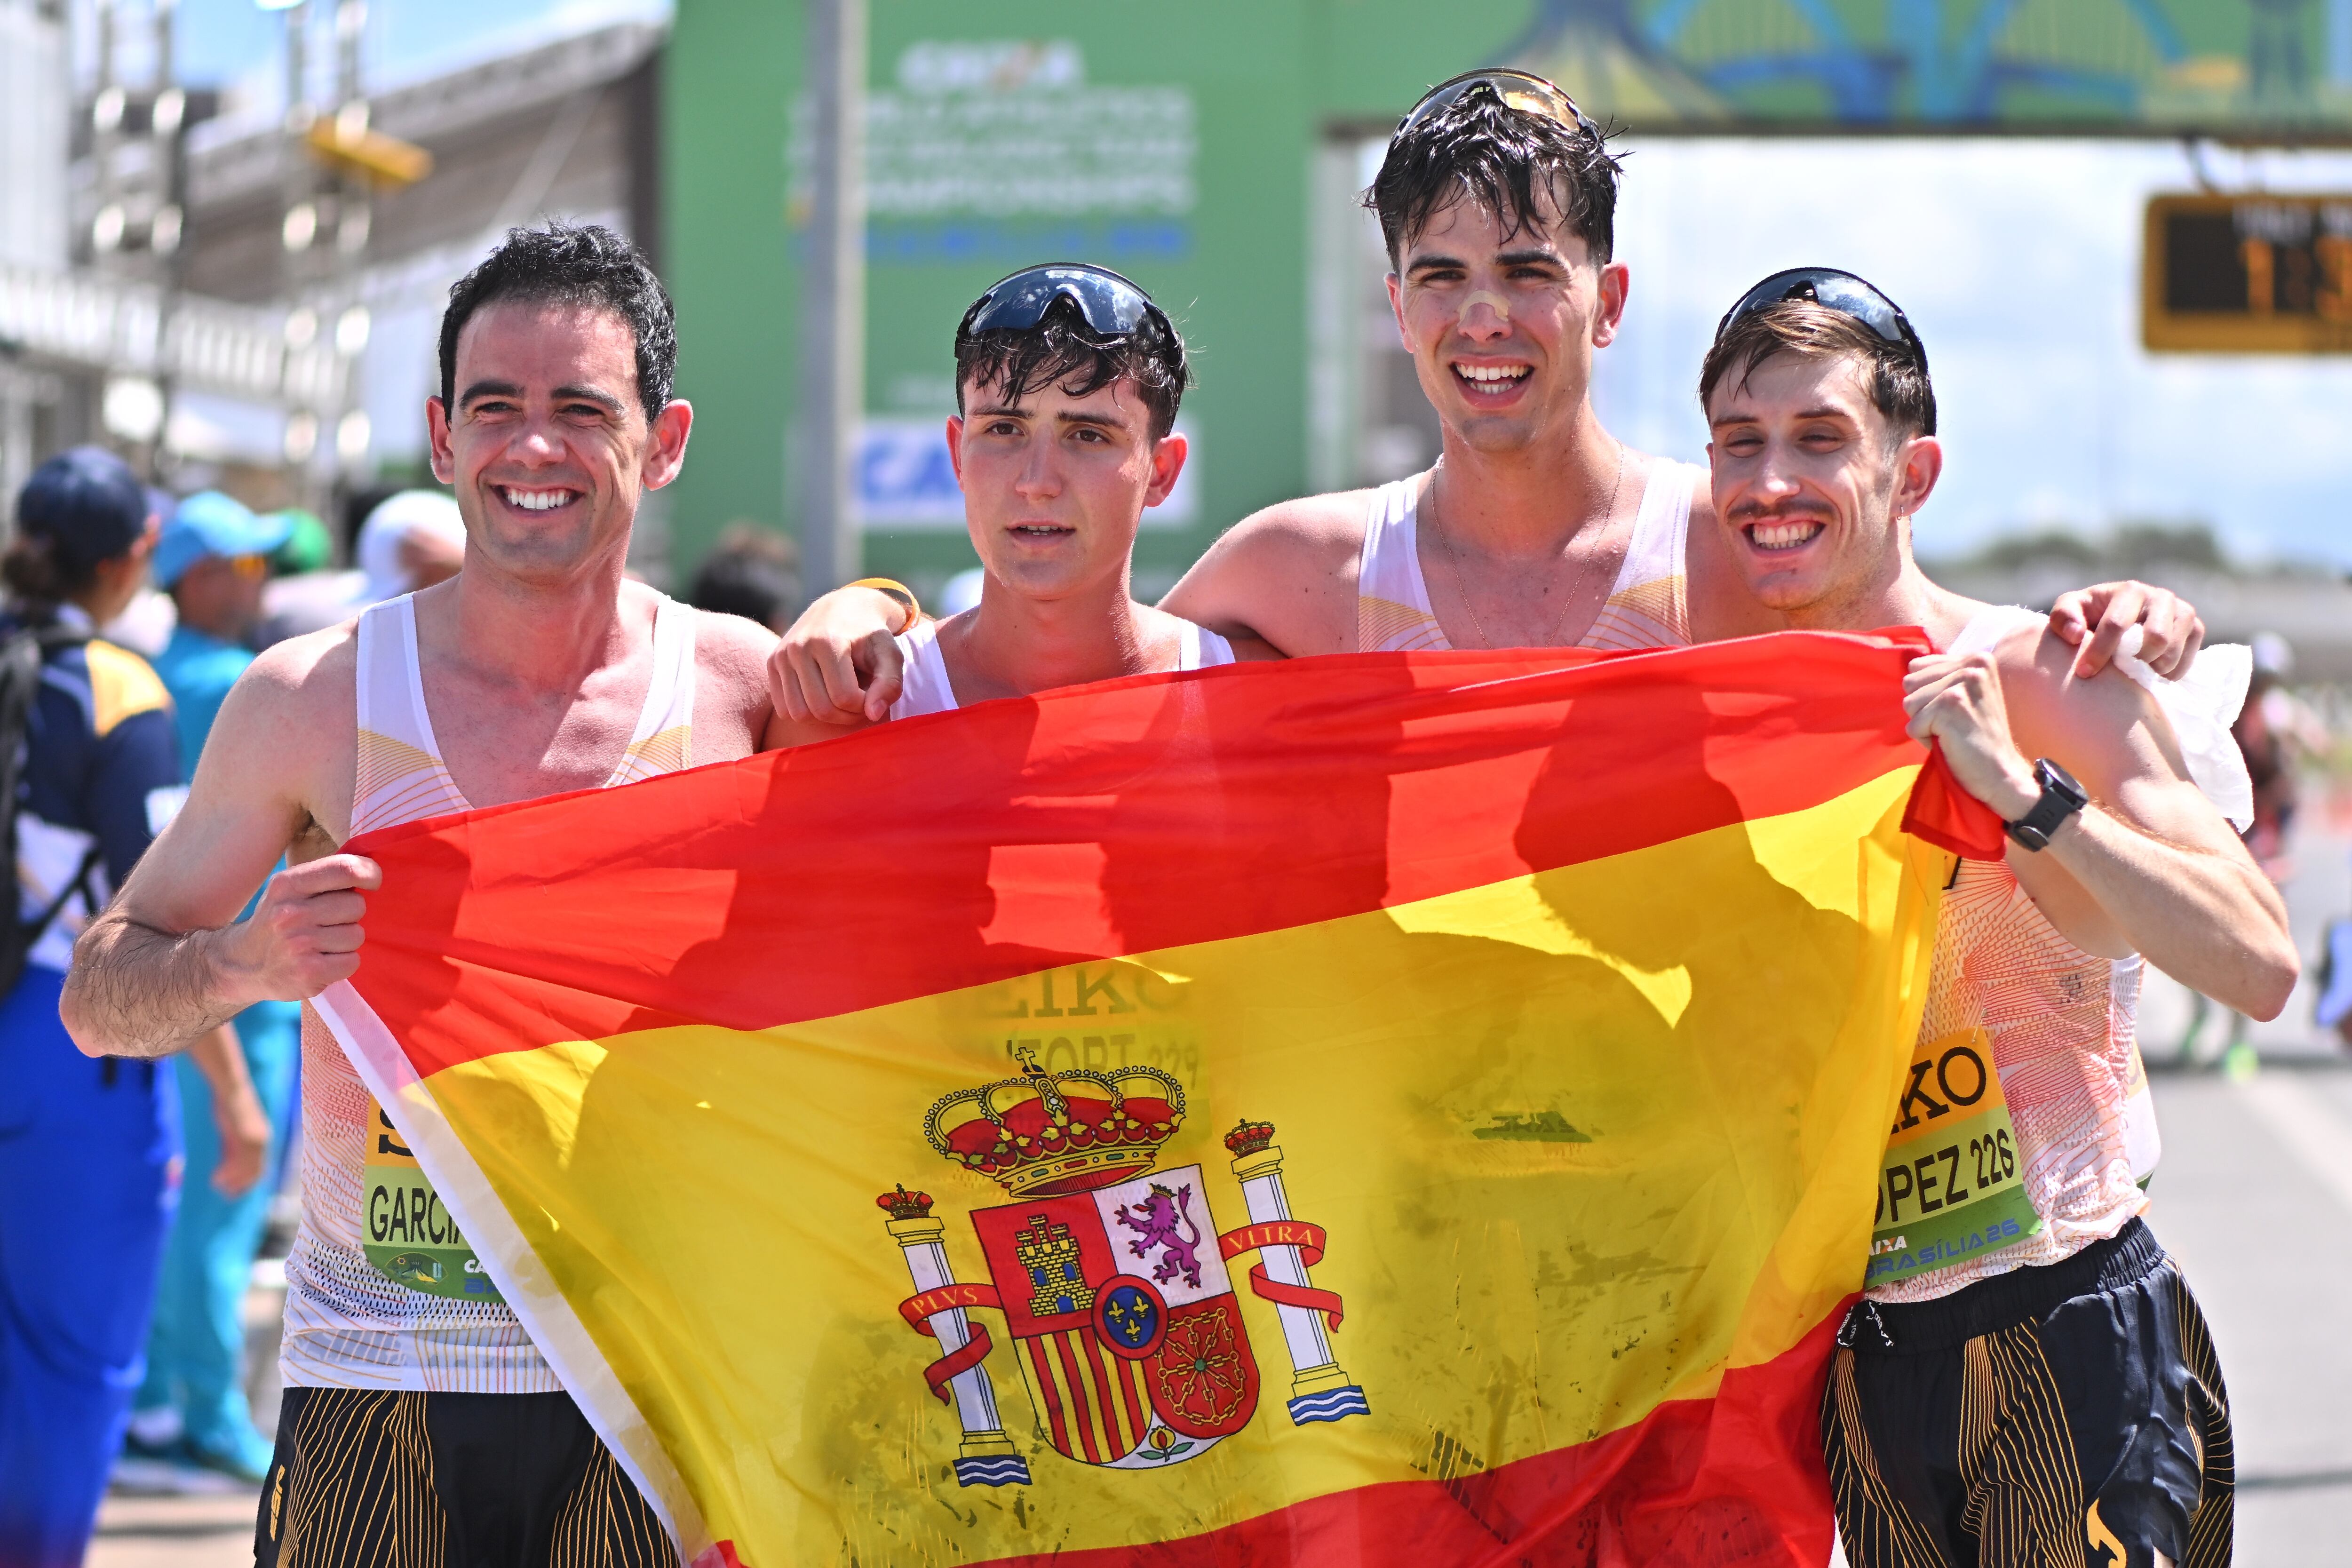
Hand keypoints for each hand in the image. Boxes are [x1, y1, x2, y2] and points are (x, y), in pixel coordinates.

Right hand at [210, 1081, 271, 1196]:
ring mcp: (256, 1140)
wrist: (232, 1090)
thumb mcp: (234, 1130)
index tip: (237, 1191)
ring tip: (218, 1187)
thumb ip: (233, 1146)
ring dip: (233, 1181)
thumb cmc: (231, 1106)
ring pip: (247, 1170)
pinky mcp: (246, 1138)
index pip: (261, 1167)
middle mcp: (264, 1141)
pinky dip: (227, 1173)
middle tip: (228, 1195)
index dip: (249, 1181)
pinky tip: (215, 1178)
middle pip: (256, 1172)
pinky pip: (237, 1162)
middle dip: (243, 1186)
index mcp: (264, 1138)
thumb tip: (227, 1164)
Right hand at [221, 854, 380, 1005]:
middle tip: (328, 923)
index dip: (369, 873)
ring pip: (357, 935)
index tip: (372, 881)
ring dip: (346, 941)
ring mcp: (299, 945)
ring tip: (322, 943)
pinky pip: (352, 962)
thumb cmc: (277, 921)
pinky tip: (322, 961)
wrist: (241, 964)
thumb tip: (372, 871)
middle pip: (356, 905)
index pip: (344, 869)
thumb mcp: (288, 889)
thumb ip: (324, 876)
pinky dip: (343, 963)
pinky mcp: (309, 973)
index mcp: (287, 885)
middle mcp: (291, 914)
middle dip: (350, 914)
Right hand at [768, 587, 908, 725]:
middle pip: (821, 708)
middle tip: (859, 702)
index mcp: (828, 641)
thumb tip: (874, 715)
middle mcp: (799, 647)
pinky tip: (822, 695)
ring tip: (841, 700)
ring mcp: (782, 655)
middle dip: (845, 715)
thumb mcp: (890, 654)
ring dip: (825, 717)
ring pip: (799, 713)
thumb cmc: (870, 635)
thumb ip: (890, 683)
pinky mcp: (773, 663)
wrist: (842, 608)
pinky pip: (784, 709)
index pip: (844, 697)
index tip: (872, 695)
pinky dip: (805, 711)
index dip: (863, 705)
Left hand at [1904, 652, 2040, 821]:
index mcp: (1976, 658)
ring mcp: (1962, 683)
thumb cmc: (1976, 736)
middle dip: (1923, 708)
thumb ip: (1942, 675)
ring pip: (1909, 703)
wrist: (2000, 771)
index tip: (1954, 710)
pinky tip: (1951, 743)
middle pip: (1910, 683)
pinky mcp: (1951, 705)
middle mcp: (1973, 664)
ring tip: (1952, 732)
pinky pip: (1913, 725)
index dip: (1926, 695)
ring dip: (1924, 724)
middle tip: (1953, 723)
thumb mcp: (1965, 693)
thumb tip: (1910, 666)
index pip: (1917, 666)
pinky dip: (1925, 740)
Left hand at [2047, 581, 2204, 679]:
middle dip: (2133, 660)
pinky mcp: (2195, 628)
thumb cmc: (2089, 615)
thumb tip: (2076, 635)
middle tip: (2117, 672)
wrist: (2118, 618)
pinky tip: (2151, 672)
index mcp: (2130, 590)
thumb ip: (2063, 617)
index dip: (2099, 651)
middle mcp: (2161, 597)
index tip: (2084, 673)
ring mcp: (2182, 611)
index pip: (2117, 624)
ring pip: (2173, 650)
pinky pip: (2188, 658)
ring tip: (2134, 672)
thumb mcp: (2069, 610)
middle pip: (2156, 637)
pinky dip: (2169, 673)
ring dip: (2151, 669)